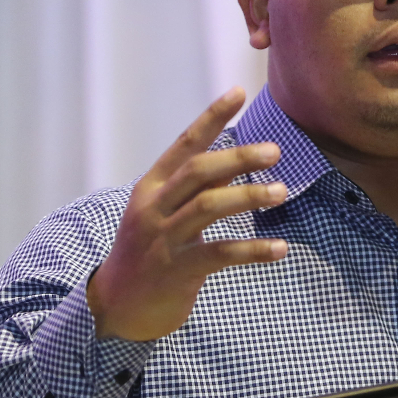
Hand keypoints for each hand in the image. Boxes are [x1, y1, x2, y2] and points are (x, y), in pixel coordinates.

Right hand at [86, 87, 288, 340]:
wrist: (117, 305)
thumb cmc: (151, 248)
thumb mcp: (168, 210)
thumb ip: (202, 185)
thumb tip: (242, 158)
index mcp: (152, 186)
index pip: (184, 143)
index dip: (211, 117)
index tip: (238, 92)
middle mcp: (154, 207)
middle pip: (197, 172)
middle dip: (238, 157)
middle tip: (275, 151)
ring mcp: (163, 239)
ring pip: (207, 207)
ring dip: (248, 196)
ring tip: (281, 191)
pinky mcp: (177, 271)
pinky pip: (220, 254)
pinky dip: (253, 249)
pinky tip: (280, 248)